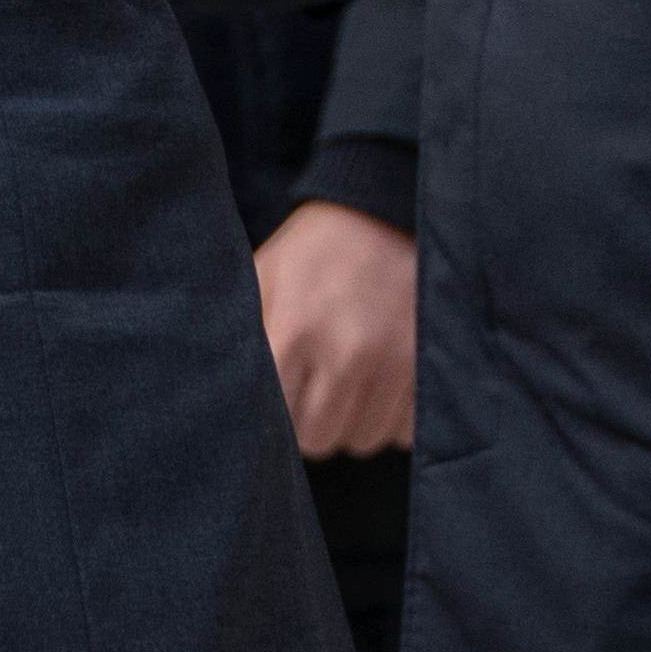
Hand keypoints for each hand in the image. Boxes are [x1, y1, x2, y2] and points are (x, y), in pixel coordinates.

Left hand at [255, 198, 415, 457]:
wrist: (389, 211)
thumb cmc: (315, 251)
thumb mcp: (264, 275)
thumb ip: (243, 335)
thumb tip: (221, 396)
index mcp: (294, 328)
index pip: (278, 421)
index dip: (275, 416)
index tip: (281, 395)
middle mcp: (346, 351)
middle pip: (320, 440)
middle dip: (312, 422)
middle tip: (313, 389)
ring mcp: (395, 362)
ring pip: (364, 440)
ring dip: (353, 421)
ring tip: (348, 381)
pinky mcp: (429, 366)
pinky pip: (405, 431)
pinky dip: (393, 417)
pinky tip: (382, 382)